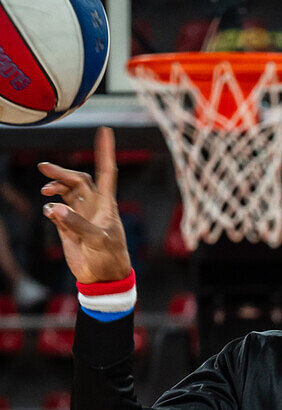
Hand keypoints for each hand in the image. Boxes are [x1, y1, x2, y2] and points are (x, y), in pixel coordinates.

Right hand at [40, 127, 130, 284]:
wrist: (104, 278)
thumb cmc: (110, 257)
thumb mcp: (98, 240)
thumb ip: (76, 224)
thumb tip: (54, 208)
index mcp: (106, 204)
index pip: (106, 172)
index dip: (105, 152)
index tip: (105, 132)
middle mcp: (92, 206)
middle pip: (77, 179)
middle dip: (61, 172)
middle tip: (43, 168)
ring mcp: (79, 216)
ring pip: (65, 192)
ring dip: (55, 186)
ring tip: (46, 191)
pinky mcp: (68, 227)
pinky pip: (56, 211)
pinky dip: (50, 208)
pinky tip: (49, 212)